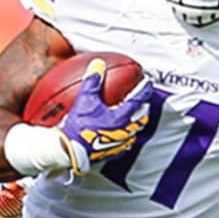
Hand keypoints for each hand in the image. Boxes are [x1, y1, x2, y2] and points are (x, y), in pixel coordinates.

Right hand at [55, 59, 152, 173]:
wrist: (71, 151)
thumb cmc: (78, 128)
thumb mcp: (85, 100)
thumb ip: (93, 81)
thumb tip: (98, 64)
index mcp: (121, 117)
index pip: (138, 100)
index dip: (144, 90)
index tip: (148, 83)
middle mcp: (125, 130)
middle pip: (141, 117)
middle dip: (143, 107)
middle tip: (142, 100)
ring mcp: (121, 143)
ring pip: (135, 131)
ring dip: (136, 122)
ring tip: (133, 116)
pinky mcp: (114, 153)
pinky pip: (125, 144)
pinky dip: (125, 136)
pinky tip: (119, 134)